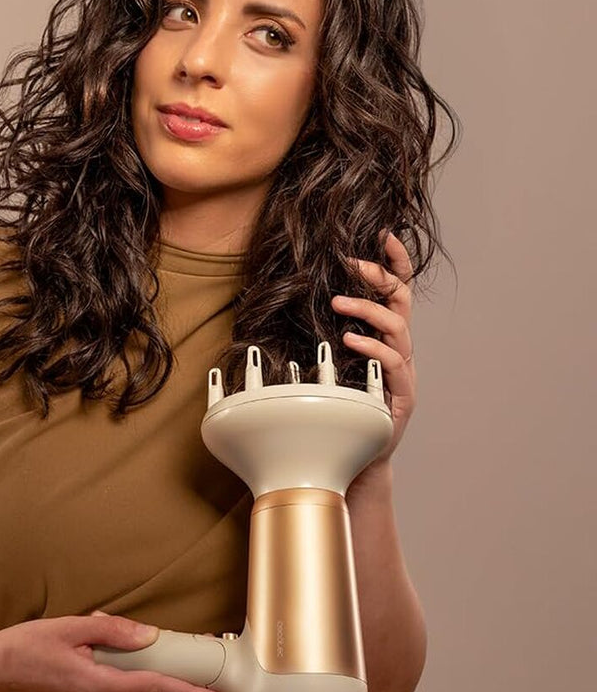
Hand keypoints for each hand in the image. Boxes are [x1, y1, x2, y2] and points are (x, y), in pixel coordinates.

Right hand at [0, 611, 231, 691]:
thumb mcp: (68, 628)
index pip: (155, 690)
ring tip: (189, 674)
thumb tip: (149, 636)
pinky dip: (141, 688)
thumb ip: (111, 631)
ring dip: (164, 690)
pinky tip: (145, 669)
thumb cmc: (24, 646)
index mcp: (96, 685)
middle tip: (214, 680)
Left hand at [331, 230, 416, 466]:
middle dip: (378, 275)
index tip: (382, 233)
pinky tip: (351, 340)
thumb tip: (288, 300)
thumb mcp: (331, 362)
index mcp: (384, 336)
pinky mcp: (401, 395)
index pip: (397, 290)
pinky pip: (393, 364)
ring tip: (338, 302)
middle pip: (400, 300)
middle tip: (350, 262)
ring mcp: (402, 371)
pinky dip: (372, 348)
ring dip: (367, 309)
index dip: (394, 261)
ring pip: (398, 328)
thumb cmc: (341, 406)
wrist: (358, 457)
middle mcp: (398, 348)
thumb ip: (323, 333)